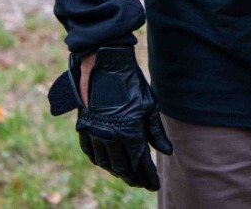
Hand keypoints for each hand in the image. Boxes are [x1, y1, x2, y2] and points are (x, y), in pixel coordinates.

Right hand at [48, 46, 172, 189]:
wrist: (105, 65)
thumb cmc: (131, 84)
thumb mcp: (149, 106)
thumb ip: (156, 132)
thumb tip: (166, 152)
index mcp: (129, 132)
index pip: (140, 164)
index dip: (148, 177)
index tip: (153, 185)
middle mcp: (110, 137)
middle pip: (122, 168)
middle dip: (133, 177)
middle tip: (141, 181)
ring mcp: (94, 133)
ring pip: (105, 162)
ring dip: (116, 171)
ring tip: (126, 173)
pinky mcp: (83, 127)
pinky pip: (90, 152)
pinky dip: (99, 160)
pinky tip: (105, 162)